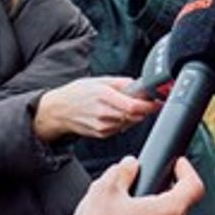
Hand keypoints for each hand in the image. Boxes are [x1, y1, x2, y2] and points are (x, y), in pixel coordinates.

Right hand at [33, 75, 158, 141]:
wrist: (59, 110)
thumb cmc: (77, 93)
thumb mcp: (99, 80)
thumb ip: (121, 83)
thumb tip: (139, 84)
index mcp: (103, 96)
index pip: (133, 106)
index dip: (148, 106)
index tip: (155, 102)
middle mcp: (103, 113)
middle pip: (134, 116)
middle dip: (142, 110)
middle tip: (143, 102)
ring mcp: (102, 126)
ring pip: (128, 123)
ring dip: (133, 116)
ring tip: (124, 106)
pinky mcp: (102, 134)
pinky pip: (120, 128)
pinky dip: (123, 121)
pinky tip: (115, 114)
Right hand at [50, 158, 203, 214]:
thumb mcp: (105, 190)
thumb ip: (122, 171)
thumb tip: (130, 165)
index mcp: (168, 212)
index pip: (194, 186)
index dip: (187, 170)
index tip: (177, 165)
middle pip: (179, 206)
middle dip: (163, 193)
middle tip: (140, 187)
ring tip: (126, 213)